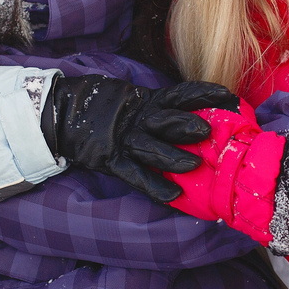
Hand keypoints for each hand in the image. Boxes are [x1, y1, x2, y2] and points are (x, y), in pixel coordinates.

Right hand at [39, 75, 240, 203]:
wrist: (59, 114)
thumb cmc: (100, 106)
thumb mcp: (130, 97)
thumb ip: (157, 101)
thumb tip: (194, 105)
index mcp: (146, 101)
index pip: (181, 94)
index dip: (204, 93)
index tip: (228, 95)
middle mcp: (139, 119)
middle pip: (167, 120)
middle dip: (187, 125)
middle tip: (207, 130)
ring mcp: (123, 139)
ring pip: (152, 148)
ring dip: (173, 156)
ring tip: (193, 165)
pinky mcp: (110, 159)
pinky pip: (135, 174)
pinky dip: (154, 185)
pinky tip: (173, 195)